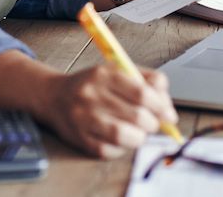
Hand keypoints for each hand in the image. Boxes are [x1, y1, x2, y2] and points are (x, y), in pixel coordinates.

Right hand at [37, 64, 178, 158]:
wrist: (54, 96)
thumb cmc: (93, 85)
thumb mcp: (118, 71)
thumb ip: (147, 81)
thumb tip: (168, 109)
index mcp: (104, 74)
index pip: (143, 93)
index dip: (161, 106)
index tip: (168, 114)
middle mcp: (92, 95)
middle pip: (138, 116)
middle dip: (153, 124)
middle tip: (152, 124)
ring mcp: (84, 118)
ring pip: (125, 136)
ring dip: (139, 137)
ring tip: (138, 132)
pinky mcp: (80, 139)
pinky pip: (110, 151)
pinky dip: (122, 148)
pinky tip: (120, 139)